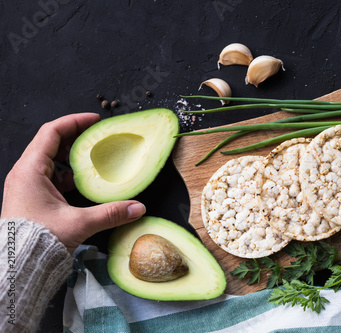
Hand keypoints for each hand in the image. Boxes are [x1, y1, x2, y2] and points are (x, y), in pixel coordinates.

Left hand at [1, 113, 145, 252]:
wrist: (16, 266)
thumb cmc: (37, 241)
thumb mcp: (78, 223)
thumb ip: (110, 213)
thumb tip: (138, 208)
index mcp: (30, 170)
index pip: (51, 132)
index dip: (74, 122)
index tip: (95, 119)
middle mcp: (26, 174)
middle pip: (52, 144)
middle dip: (77, 137)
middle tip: (99, 135)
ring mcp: (28, 186)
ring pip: (53, 162)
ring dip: (74, 158)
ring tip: (96, 157)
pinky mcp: (33, 199)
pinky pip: (52, 178)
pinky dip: (70, 176)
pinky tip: (87, 182)